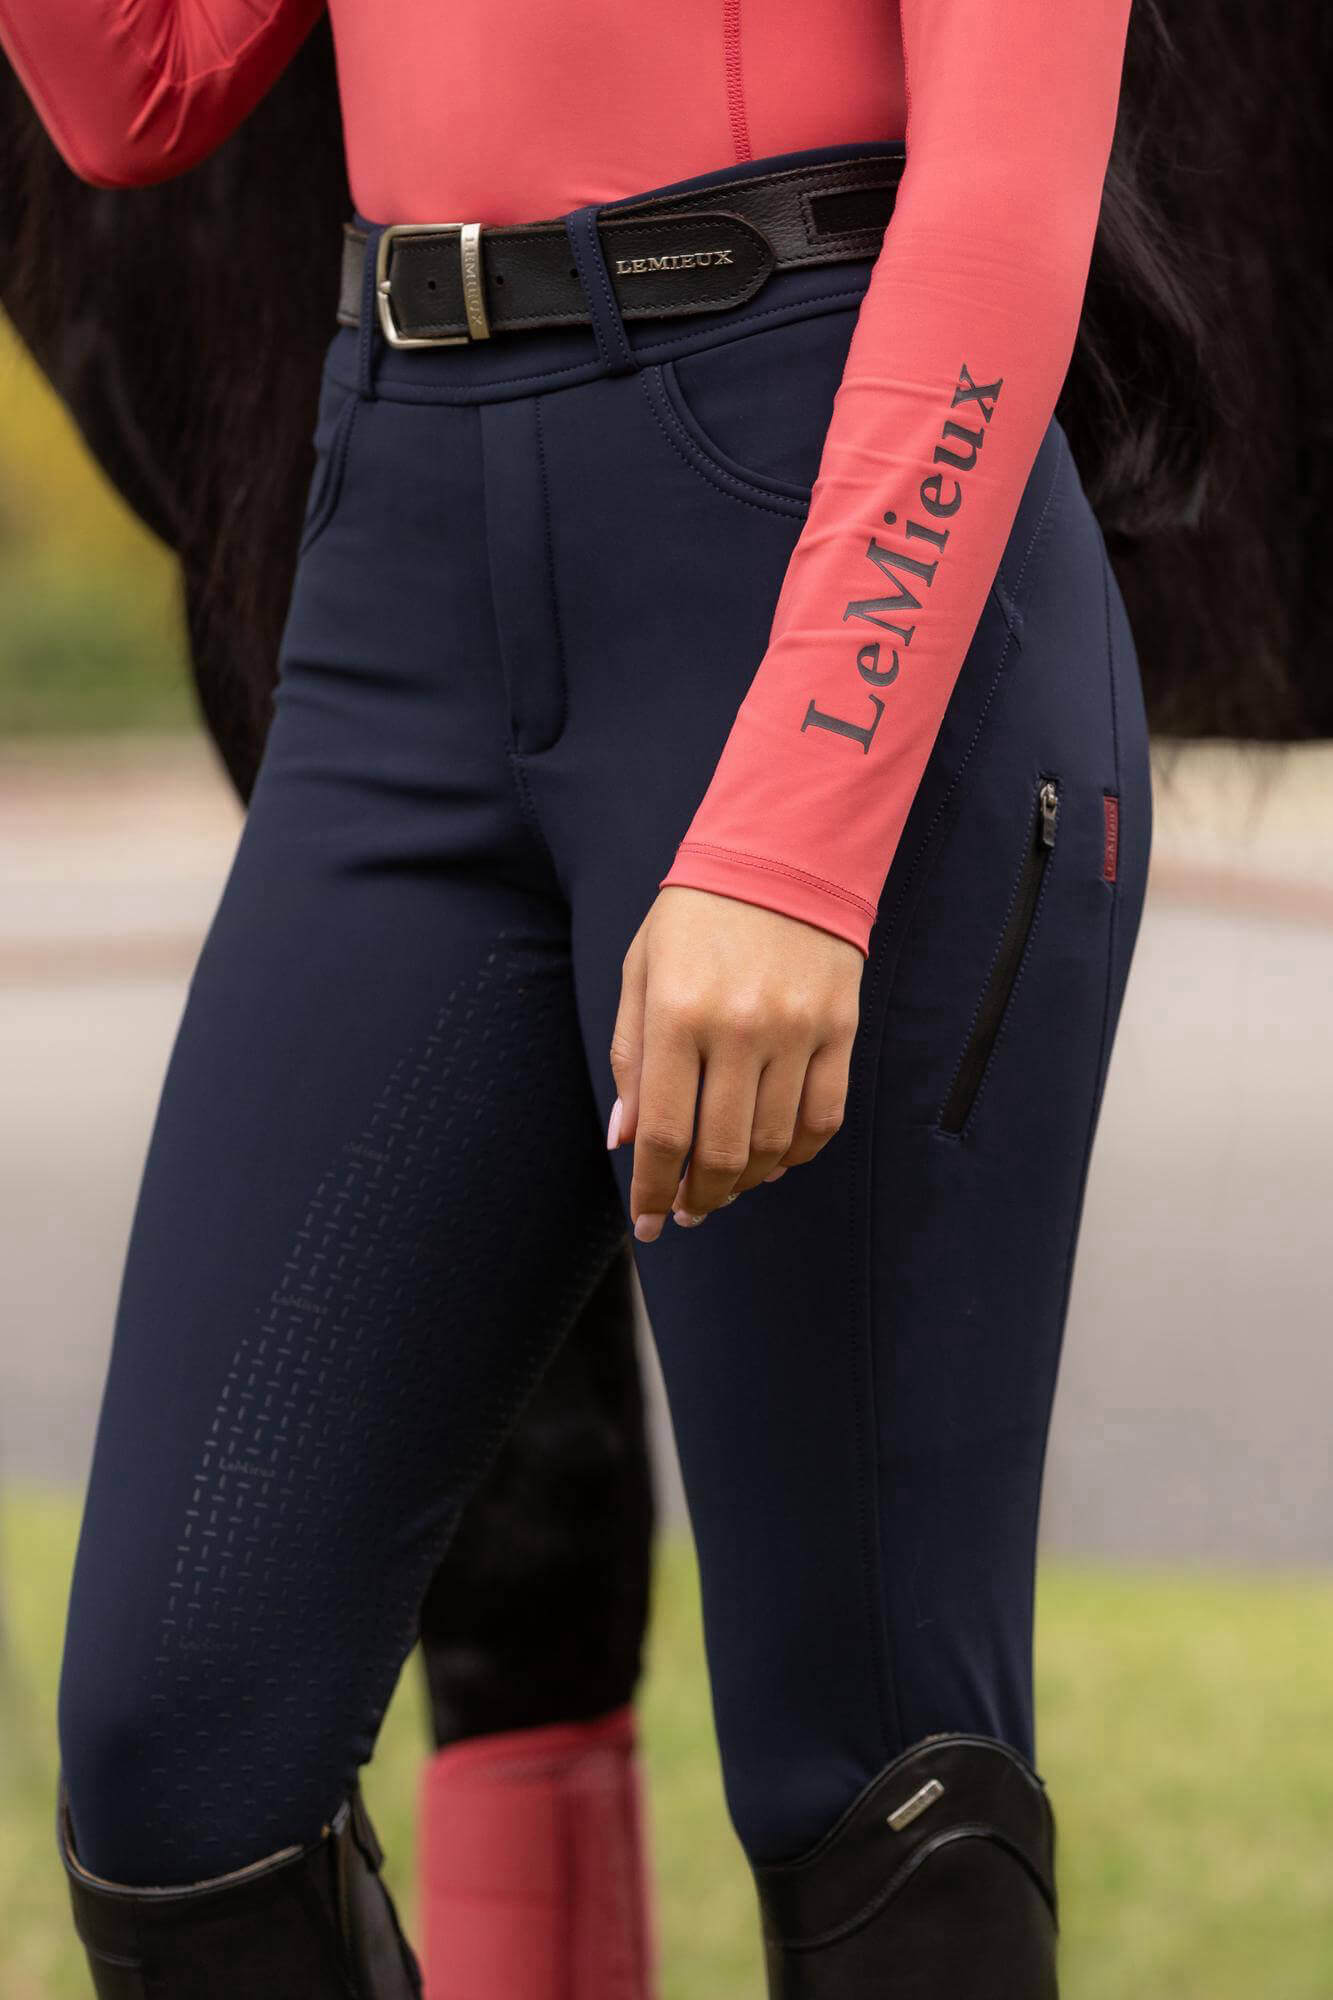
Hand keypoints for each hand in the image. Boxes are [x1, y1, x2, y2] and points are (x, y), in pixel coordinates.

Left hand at [608, 885, 864, 1241]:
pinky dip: (798, 1154)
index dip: (652, 1192)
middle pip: (721, 1153)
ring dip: (745, 1182)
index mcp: (677, 1013)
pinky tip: (774, 1162)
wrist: (783, 852)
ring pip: (774, 1145)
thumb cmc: (696, 914)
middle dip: (698, 1199)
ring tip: (723, 1189)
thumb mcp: (641, 973)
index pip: (665, 1135)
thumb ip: (631, 1059)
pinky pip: (824, 1118)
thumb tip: (626, 1142)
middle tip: (685, 1213)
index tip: (645, 1224)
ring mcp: (796, 1031)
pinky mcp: (839, 1029)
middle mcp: (738, 1028)